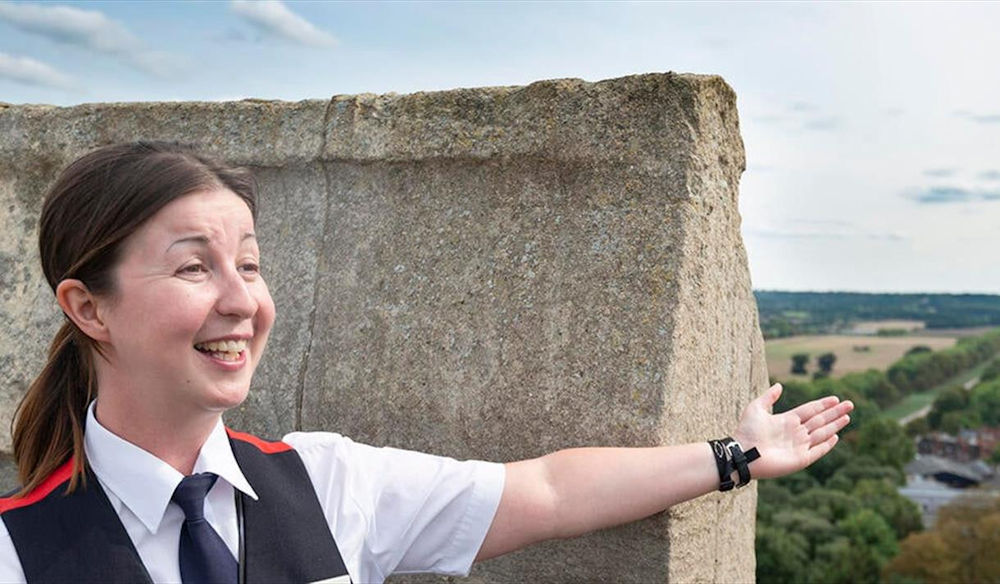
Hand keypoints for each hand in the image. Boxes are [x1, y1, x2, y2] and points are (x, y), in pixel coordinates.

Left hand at [733, 383, 852, 479]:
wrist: (742, 453)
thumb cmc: (746, 431)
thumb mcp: (756, 408)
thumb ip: (768, 397)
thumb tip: (779, 385)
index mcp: (787, 420)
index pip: (810, 410)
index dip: (823, 404)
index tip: (835, 398)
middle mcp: (795, 432)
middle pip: (820, 420)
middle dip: (835, 412)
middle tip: (850, 404)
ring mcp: (799, 446)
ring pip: (821, 433)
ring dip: (835, 425)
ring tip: (847, 417)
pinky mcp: (800, 459)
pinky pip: (817, 451)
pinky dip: (827, 445)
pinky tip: (836, 437)